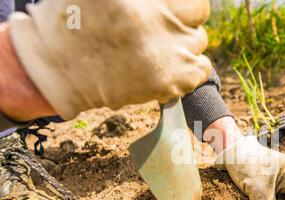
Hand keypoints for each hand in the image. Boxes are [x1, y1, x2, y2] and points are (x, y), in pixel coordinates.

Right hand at [9, 0, 211, 119]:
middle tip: (163, 30)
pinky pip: (200, 71)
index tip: (171, 12)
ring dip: (184, 45)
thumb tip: (163, 4)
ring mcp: (168, 51)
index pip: (194, 0)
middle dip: (183, 21)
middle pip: (198, 15)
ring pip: (199, 42)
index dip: (183, 5)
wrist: (57, 70)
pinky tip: (169, 69)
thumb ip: (142, 0)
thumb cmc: (74, 23)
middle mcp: (161, 20)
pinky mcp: (168, 80)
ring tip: (160, 50)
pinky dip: (191, 71)